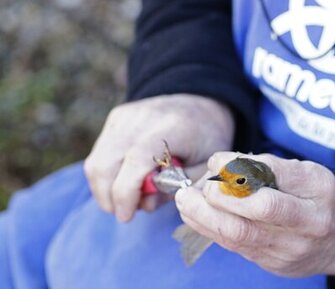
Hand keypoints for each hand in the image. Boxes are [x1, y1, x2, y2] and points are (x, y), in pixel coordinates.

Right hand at [84, 94, 233, 221]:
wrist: (201, 104)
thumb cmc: (207, 140)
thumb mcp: (206, 168)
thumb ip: (177, 187)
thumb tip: (143, 203)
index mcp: (172, 128)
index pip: (135, 162)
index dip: (126, 194)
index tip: (126, 216)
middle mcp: (143, 118)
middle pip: (106, 164)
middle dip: (109, 197)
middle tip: (125, 213)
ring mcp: (126, 116)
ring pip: (96, 161)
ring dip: (104, 188)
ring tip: (128, 199)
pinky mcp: (117, 117)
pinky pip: (100, 152)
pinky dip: (106, 174)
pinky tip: (127, 180)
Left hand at [176, 152, 334, 276]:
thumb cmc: (321, 198)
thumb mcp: (309, 173)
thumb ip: (272, 168)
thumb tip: (225, 164)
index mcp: (317, 196)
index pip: (274, 184)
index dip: (238, 172)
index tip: (216, 161)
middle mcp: (305, 226)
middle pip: (254, 217)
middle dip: (217, 199)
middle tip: (197, 186)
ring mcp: (287, 250)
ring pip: (238, 236)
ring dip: (204, 216)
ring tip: (185, 199)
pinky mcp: (272, 263)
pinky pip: (236, 247)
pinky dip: (211, 228)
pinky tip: (196, 215)